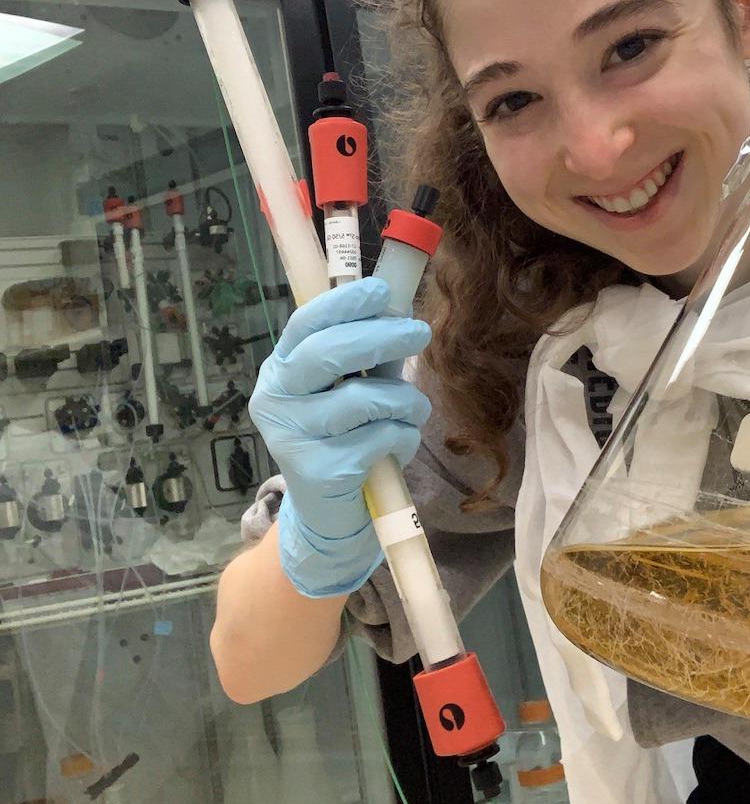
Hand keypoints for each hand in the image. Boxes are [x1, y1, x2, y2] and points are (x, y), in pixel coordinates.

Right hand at [249, 278, 431, 596]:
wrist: (329, 514)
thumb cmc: (342, 438)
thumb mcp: (345, 390)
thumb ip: (365, 356)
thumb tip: (400, 309)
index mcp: (280, 371)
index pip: (304, 324)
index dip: (343, 303)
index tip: (382, 289)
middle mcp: (276, 400)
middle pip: (328, 354)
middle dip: (382, 337)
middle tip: (420, 332)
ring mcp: (293, 438)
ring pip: (365, 399)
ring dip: (405, 399)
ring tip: (414, 408)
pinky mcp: (320, 472)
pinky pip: (381, 437)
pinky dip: (404, 437)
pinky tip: (399, 445)